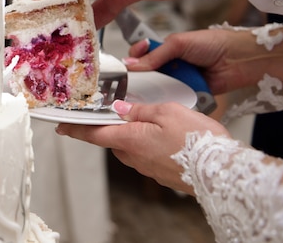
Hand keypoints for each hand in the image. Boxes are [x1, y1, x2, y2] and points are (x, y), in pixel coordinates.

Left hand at [55, 100, 229, 193]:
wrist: (220, 170)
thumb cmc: (196, 140)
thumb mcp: (166, 112)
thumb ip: (140, 110)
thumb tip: (120, 108)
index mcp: (130, 139)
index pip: (94, 134)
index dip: (76, 129)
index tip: (62, 127)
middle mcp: (135, 157)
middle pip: (114, 139)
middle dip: (113, 127)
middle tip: (118, 112)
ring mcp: (149, 168)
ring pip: (133, 147)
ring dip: (135, 134)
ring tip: (152, 121)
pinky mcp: (162, 174)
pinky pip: (149, 155)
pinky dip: (151, 144)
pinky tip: (168, 136)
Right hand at [124, 28, 256, 95]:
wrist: (241, 60)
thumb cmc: (214, 43)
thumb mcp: (179, 43)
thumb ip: (155, 54)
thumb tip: (133, 64)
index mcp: (167, 48)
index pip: (143, 54)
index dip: (133, 61)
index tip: (125, 67)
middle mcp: (171, 65)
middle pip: (148, 75)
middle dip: (141, 80)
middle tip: (133, 85)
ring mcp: (180, 80)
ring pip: (160, 89)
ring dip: (155, 92)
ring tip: (147, 94)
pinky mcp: (189, 94)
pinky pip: (174, 100)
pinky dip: (170, 101)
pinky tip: (165, 102)